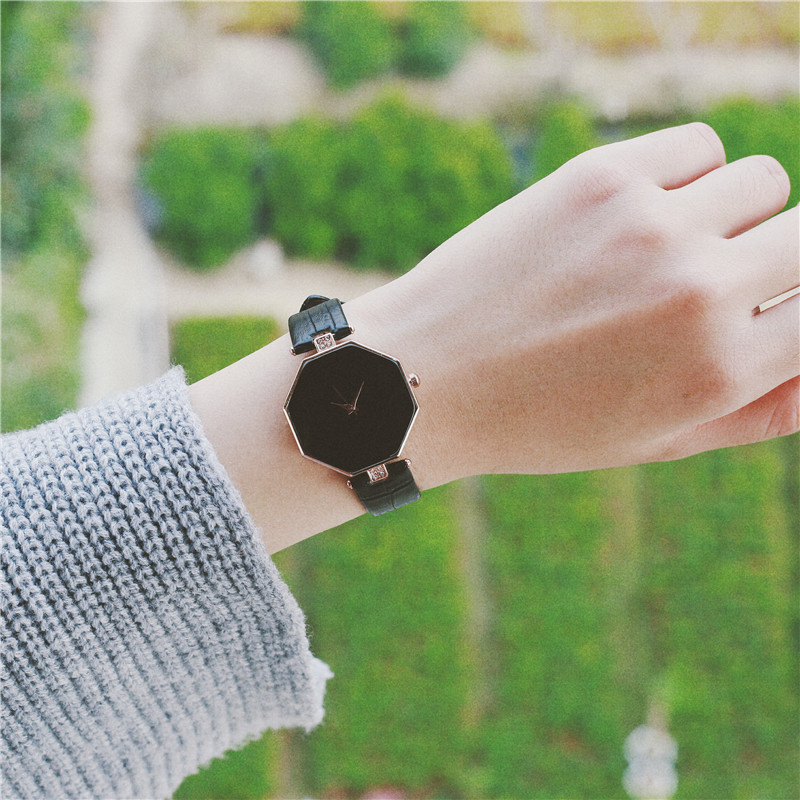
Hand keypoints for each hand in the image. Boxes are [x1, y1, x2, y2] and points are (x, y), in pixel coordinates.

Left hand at [347, 123, 798, 483]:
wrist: (429, 376)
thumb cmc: (543, 420)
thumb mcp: (657, 439)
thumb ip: (761, 408)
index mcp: (720, 370)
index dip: (793, 303)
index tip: (761, 303)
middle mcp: (699, 290)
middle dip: (774, 258)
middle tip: (718, 279)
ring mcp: (651, 223)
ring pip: (761, 179)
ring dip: (728, 212)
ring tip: (663, 249)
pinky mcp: (600, 175)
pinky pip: (698, 144)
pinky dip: (683, 173)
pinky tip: (634, 213)